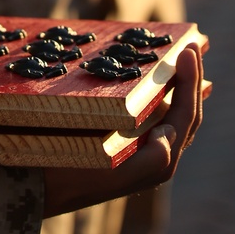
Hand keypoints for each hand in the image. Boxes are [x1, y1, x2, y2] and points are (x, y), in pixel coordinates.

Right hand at [41, 45, 203, 218]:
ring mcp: (140, 147)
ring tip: (183, 58)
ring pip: (170, 112)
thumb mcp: (110, 172)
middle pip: (185, 112)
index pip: (185, 115)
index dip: (190, 82)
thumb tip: (170, 133)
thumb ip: (149, 161)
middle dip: (192, 78)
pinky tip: (157, 79)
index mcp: (158, 162)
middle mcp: (155, 156)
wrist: (41, 187)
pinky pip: (151, 113)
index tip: (188, 50)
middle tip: (193, 45)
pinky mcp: (124, 140)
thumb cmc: (72, 176)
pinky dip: (159, 92)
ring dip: (179, 85)